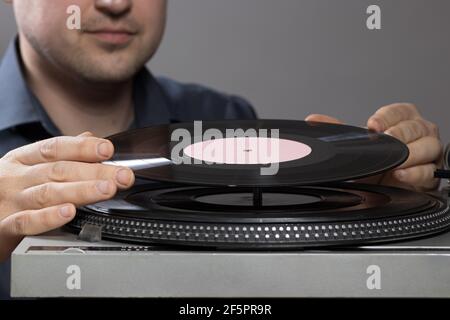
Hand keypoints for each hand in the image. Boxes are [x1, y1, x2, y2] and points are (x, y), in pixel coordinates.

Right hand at [0, 132, 134, 261]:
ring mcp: (9, 201)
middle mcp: (16, 177)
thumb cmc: (8, 192)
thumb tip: (89, 137)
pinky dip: (48, 217)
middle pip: (59, 170)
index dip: (83, 147)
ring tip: (106, 190)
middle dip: (95, 172)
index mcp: (23, 159)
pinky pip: (26, 221)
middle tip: (123, 176)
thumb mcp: (28, 167)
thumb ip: (59, 154)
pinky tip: (68, 212)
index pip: (55, 147)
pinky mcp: (3, 226)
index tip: (108, 149)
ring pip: (47, 193)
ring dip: (81, 191)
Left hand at [305, 103, 442, 190]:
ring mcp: (427, 151)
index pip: (401, 111)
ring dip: (409, 154)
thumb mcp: (357, 143)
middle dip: (399, 134)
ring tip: (393, 161)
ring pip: (427, 147)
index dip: (387, 117)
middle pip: (416, 127)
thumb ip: (338, 129)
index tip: (373, 125)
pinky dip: (414, 173)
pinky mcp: (430, 172)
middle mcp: (419, 132)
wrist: (384, 184)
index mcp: (402, 119)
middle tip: (386, 141)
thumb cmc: (376, 160)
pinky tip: (400, 174)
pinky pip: (428, 171)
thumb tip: (314, 119)